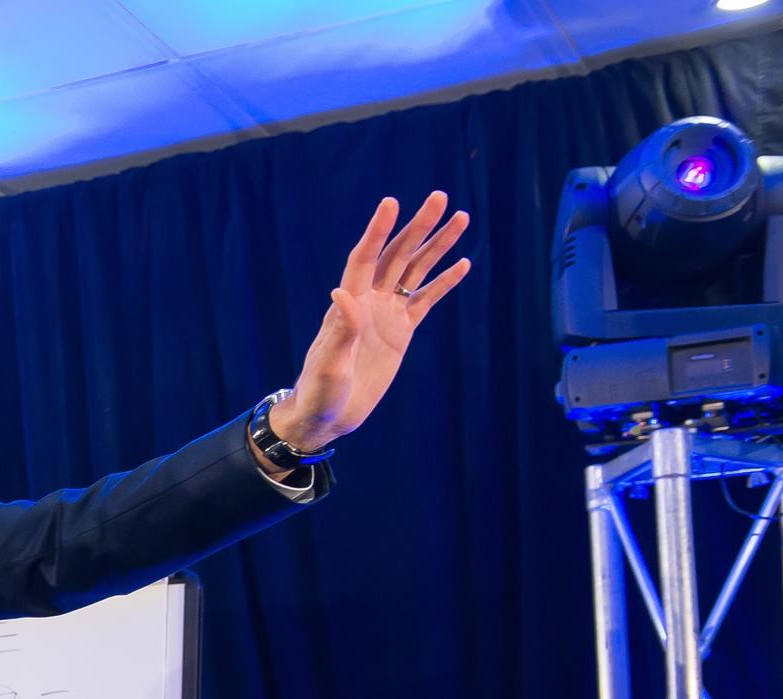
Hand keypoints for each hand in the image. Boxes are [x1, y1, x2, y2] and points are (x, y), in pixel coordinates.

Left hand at [272, 192, 472, 454]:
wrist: (327, 415)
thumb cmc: (320, 392)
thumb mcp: (330, 364)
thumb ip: (340, 331)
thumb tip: (340, 292)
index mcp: (349, 305)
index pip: (365, 258)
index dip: (378, 231)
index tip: (392, 202)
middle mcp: (368, 302)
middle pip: (397, 255)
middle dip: (418, 227)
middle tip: (440, 198)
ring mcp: (386, 314)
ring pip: (415, 271)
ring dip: (437, 246)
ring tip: (461, 218)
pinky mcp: (401, 332)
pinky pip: (425, 300)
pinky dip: (443, 282)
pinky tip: (462, 264)